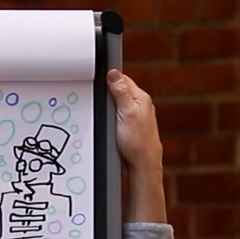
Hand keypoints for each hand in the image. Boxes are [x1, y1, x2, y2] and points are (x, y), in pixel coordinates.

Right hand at [105, 69, 166, 223]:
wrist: (143, 165)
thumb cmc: (137, 142)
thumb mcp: (126, 113)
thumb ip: (120, 92)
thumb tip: (113, 73)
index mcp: (141, 98)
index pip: (122, 79)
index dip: (108, 78)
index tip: (96, 80)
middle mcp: (142, 105)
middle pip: (121, 90)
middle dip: (108, 91)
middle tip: (98, 97)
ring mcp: (138, 115)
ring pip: (120, 102)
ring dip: (110, 104)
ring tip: (102, 109)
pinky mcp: (133, 126)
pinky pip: (121, 114)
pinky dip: (113, 115)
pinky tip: (109, 122)